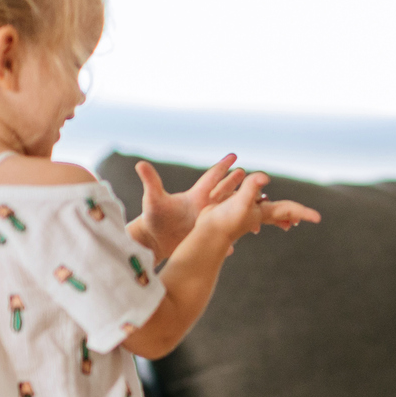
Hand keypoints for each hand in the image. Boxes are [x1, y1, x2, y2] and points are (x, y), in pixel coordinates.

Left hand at [131, 156, 248, 260]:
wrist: (153, 240)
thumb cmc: (152, 218)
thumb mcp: (153, 199)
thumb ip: (151, 182)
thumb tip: (140, 164)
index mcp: (195, 196)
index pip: (212, 177)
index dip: (222, 166)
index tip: (234, 155)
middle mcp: (202, 206)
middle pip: (223, 191)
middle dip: (235, 182)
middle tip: (247, 174)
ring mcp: (204, 220)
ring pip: (227, 211)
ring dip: (241, 206)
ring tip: (255, 203)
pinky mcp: (205, 234)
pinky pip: (223, 233)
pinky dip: (234, 233)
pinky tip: (244, 234)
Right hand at [195, 171, 321, 244]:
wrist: (208, 234)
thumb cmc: (225, 220)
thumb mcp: (240, 201)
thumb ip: (251, 188)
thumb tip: (265, 177)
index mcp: (265, 212)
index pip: (289, 210)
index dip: (303, 212)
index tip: (319, 219)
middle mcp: (259, 214)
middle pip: (281, 212)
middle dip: (292, 213)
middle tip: (304, 219)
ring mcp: (248, 214)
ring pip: (266, 210)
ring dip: (276, 212)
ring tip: (286, 219)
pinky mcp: (235, 212)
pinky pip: (249, 206)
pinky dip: (254, 204)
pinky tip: (253, 206)